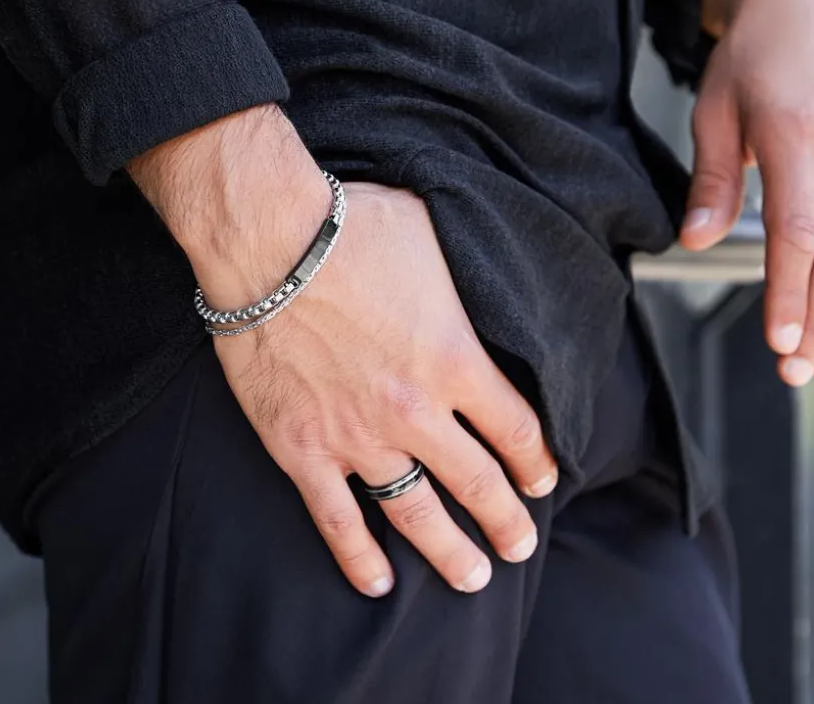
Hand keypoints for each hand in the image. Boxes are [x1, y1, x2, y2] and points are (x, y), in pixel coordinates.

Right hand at [129, 107, 557, 596]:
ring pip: (416, 513)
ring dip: (450, 552)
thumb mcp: (437, 240)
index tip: (545, 480)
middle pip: (477, 483)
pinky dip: (358, 556)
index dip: (538, 462)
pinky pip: (337, 519)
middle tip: (520, 544)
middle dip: (506, 520)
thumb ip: (466, 285)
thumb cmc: (353, 229)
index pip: (517, 430)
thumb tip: (487, 291)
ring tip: (474, 577)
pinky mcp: (303, 448)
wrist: (269, 241)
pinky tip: (378, 584)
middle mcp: (416, 411)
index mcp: (456, 360)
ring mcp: (359, 436)